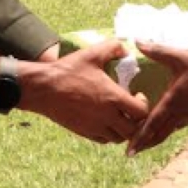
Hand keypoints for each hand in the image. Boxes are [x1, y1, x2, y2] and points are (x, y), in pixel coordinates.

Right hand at [18, 40, 148, 144]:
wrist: (43, 88)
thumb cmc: (68, 70)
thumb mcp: (92, 53)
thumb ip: (113, 47)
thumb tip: (126, 50)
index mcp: (112, 97)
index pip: (141, 112)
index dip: (144, 105)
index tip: (137, 95)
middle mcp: (106, 116)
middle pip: (132, 130)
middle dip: (137, 121)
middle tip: (132, 109)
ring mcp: (94, 127)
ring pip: (118, 138)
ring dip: (123, 129)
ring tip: (121, 115)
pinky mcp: (83, 132)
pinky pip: (103, 140)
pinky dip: (109, 134)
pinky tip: (106, 121)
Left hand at [127, 42, 187, 155]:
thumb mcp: (182, 57)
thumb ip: (158, 50)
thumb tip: (137, 42)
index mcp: (174, 102)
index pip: (152, 124)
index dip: (139, 138)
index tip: (128, 151)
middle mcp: (181, 113)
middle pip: (159, 134)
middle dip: (145, 143)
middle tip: (131, 151)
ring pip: (170, 131)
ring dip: (156, 137)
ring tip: (146, 140)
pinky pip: (180, 125)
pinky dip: (169, 129)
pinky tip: (168, 125)